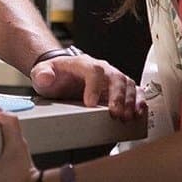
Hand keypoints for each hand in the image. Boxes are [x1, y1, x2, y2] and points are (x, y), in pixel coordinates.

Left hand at [30, 54, 144, 119]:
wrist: (62, 75)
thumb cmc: (55, 75)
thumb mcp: (42, 73)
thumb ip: (42, 74)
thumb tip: (45, 77)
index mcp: (82, 63)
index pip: (93, 70)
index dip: (94, 86)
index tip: (90, 104)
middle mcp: (101, 68)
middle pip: (115, 77)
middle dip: (117, 96)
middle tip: (115, 114)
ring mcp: (112, 77)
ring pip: (128, 84)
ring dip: (130, 101)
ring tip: (127, 117)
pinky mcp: (119, 88)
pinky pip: (135, 91)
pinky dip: (139, 102)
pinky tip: (138, 114)